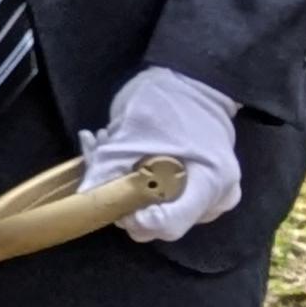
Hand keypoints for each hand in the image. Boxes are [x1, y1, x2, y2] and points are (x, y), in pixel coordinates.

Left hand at [82, 64, 241, 244]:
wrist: (194, 81)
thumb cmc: (165, 101)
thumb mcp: (128, 132)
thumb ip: (106, 169)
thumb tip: (86, 198)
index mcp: (209, 181)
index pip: (168, 225)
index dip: (136, 219)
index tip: (115, 197)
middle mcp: (220, 196)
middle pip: (165, 224)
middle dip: (130, 202)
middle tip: (109, 168)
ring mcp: (218, 195)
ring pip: (167, 214)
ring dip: (136, 193)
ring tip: (120, 157)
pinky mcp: (208, 190)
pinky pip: (176, 203)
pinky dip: (150, 189)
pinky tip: (135, 164)